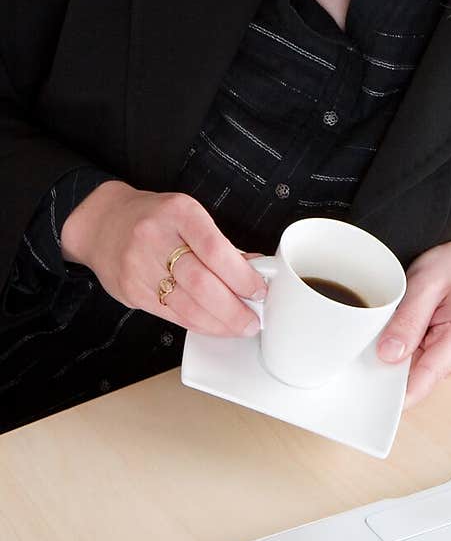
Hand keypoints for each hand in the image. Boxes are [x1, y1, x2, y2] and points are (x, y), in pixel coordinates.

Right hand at [60, 180, 268, 336]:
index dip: (241, 275)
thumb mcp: (189, 216)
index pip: (215, 249)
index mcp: (179, 213)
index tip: (258, 290)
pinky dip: (198, 324)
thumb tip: (254, 270)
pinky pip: (171, 315)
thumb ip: (219, 244)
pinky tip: (214, 326)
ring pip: (187, 305)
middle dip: (233, 309)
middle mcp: (156, 238)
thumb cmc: (153, 218)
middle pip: (201, 283)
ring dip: (219, 323)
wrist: (102, 223)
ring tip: (238, 327)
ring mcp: (139, 267)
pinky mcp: (131, 291)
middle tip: (252, 320)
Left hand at [377, 238, 450, 408]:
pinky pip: (415, 365)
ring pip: (412, 374)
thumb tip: (389, 355)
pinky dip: (404, 351)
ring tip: (399, 323)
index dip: (395, 392)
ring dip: (398, 355)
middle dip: (392, 364)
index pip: (425, 379)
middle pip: (415, 379)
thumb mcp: (425, 283)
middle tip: (381, 333)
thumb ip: (408, 319)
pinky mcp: (443, 360)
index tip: (370, 394)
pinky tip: (404, 332)